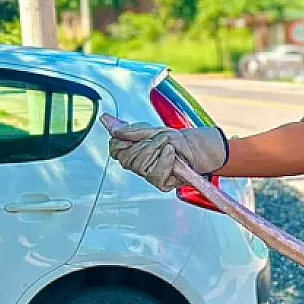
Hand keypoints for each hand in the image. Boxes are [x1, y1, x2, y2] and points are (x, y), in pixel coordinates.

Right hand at [108, 122, 227, 190]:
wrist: (196, 148)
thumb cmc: (175, 140)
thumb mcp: (151, 130)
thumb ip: (128, 129)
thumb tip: (106, 120)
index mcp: (130, 150)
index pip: (114, 147)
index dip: (126, 139)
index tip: (140, 134)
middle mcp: (136, 164)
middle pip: (128, 157)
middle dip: (147, 143)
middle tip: (161, 139)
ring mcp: (148, 174)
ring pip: (141, 165)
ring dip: (158, 150)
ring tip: (168, 147)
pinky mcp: (160, 183)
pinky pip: (155, 174)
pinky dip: (165, 161)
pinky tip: (171, 155)